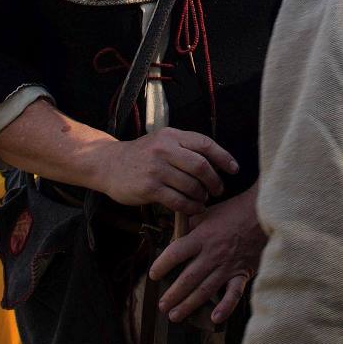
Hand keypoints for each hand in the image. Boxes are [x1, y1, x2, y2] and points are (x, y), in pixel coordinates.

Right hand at [98, 127, 238, 215]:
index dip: (223, 157)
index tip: (234, 169)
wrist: (108, 164)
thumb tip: (215, 162)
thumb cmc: (141, 155)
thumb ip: (184, 147)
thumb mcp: (161, 141)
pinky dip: (190, 207)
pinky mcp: (149, 188)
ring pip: (191, 185)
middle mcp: (164, 149)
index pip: (204, 144)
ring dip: (202, 196)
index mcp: (171, 135)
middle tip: (218, 190)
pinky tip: (194, 208)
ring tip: (203, 200)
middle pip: (201, 166)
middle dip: (214, 181)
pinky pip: (178, 200)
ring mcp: (156, 169)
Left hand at [149, 185, 266, 324]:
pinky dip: (225, 308)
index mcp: (202, 237)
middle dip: (172, 294)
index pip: (175, 253)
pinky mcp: (242, 273)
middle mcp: (213, 254)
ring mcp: (228, 266)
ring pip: (205, 290)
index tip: (153, 275)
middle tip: (161, 305)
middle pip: (188, 278)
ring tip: (175, 316)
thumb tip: (174, 238)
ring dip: (189, 305)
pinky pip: (234, 294)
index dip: (161, 265)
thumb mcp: (207, 213)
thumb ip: (189, 226)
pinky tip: (214, 318)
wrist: (262, 212)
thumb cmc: (233, 211)